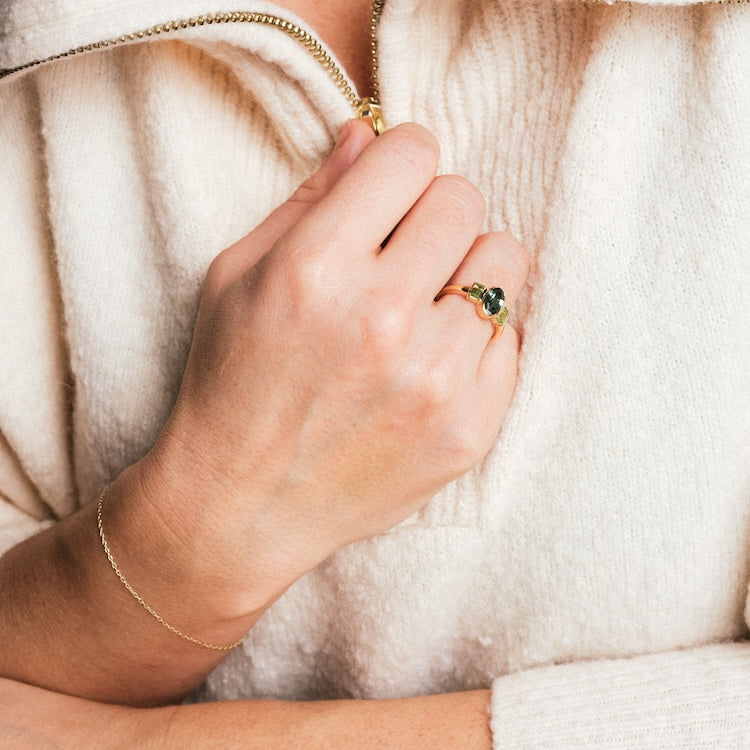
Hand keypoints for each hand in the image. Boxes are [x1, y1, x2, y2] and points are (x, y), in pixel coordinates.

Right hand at [136, 120, 528, 616]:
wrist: (244, 505)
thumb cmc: (230, 384)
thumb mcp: (238, 277)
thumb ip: (310, 198)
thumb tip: (368, 133)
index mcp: (318, 268)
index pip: (411, 154)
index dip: (402, 160)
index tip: (393, 185)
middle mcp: (383, 318)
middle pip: (464, 201)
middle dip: (433, 213)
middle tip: (403, 252)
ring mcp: (436, 379)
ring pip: (505, 261)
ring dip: (466, 270)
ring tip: (425, 304)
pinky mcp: (470, 428)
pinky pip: (513, 337)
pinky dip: (478, 336)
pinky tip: (434, 359)